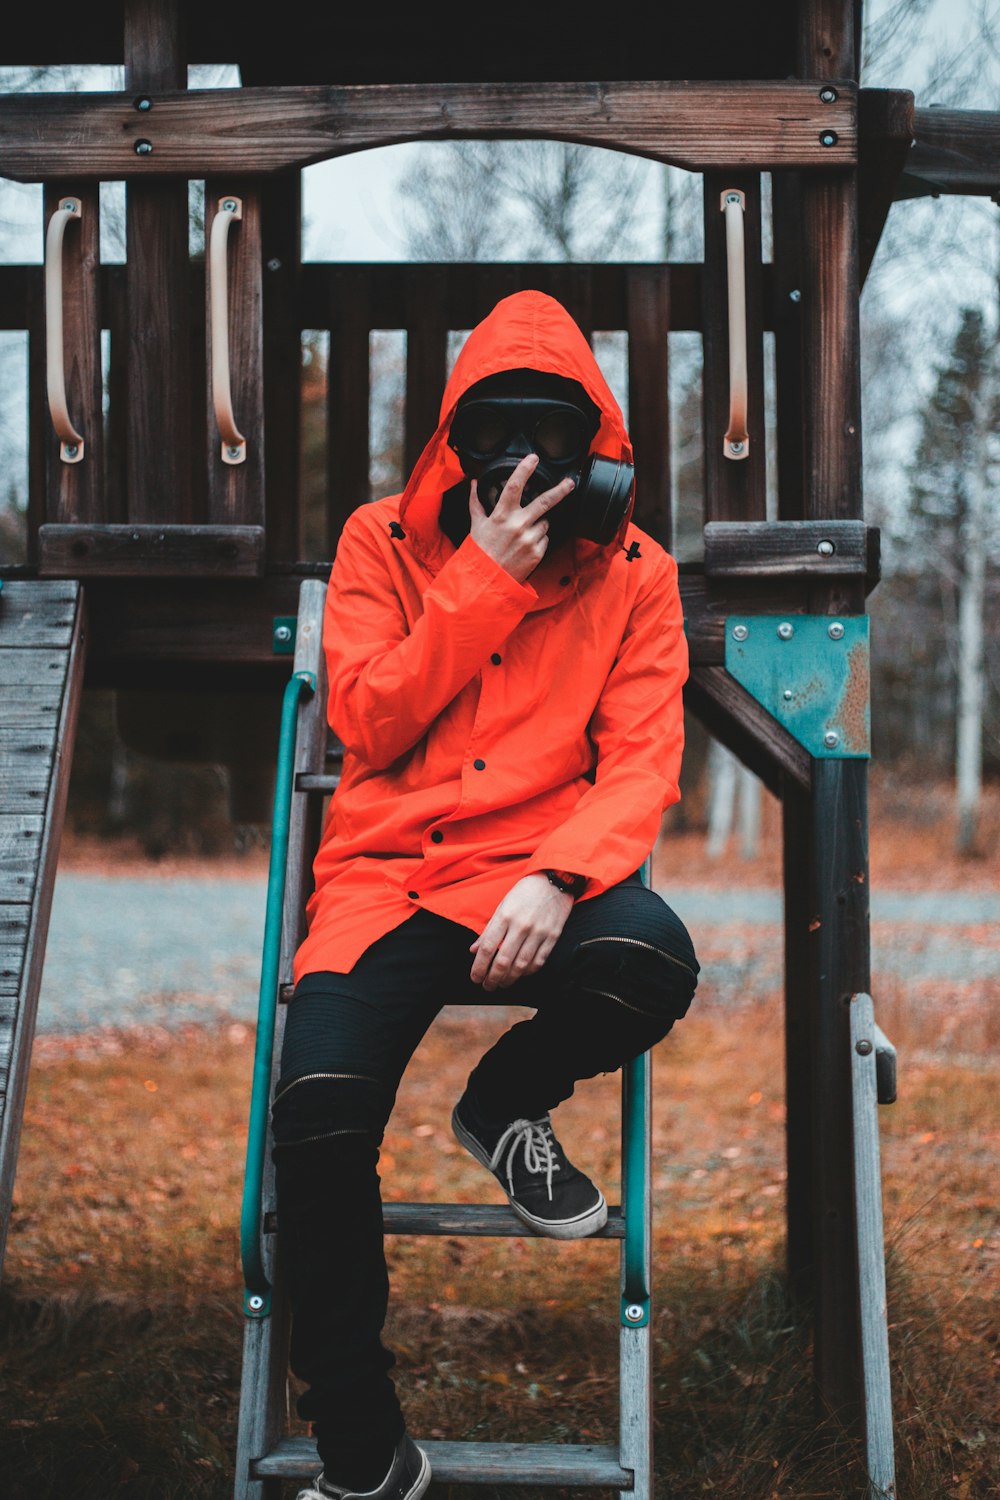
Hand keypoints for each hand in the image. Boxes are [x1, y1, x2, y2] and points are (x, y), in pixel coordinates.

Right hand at [469, 455, 574, 582]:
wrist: (488, 580)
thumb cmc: (481, 551)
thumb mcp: (476, 524)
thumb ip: (476, 502)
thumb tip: (474, 484)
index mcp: (501, 515)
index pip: (515, 486)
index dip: (525, 469)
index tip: (534, 458)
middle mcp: (518, 525)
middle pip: (545, 501)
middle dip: (560, 490)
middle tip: (570, 483)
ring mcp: (529, 539)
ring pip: (545, 522)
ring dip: (539, 523)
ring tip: (523, 534)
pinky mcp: (537, 552)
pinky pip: (545, 538)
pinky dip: (539, 538)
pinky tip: (526, 545)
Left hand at [470, 873, 574, 991]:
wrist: (554, 879)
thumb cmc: (525, 892)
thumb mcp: (502, 905)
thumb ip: (488, 930)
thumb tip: (474, 950)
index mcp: (505, 916)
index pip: (488, 948)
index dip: (479, 967)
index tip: (475, 978)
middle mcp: (521, 925)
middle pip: (503, 961)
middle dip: (492, 979)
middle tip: (487, 986)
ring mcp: (539, 932)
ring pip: (521, 965)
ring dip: (509, 979)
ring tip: (502, 984)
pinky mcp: (553, 936)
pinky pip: (539, 961)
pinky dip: (528, 972)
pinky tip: (520, 974)